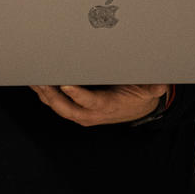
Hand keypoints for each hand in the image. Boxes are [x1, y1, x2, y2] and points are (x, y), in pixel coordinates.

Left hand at [30, 84, 168, 125]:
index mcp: (108, 106)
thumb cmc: (139, 95)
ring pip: (59, 108)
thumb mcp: (149, 90)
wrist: (137, 109)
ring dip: (45, 95)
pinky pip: (58, 105)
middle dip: (52, 96)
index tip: (65, 85)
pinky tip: (37, 84)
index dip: (77, 95)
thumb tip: (161, 86)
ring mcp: (83, 114)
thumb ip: (153, 87)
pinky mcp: (77, 111)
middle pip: (67, 108)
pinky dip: (46, 96)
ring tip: (33, 79)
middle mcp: (92, 113)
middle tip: (41, 80)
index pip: (90, 102)